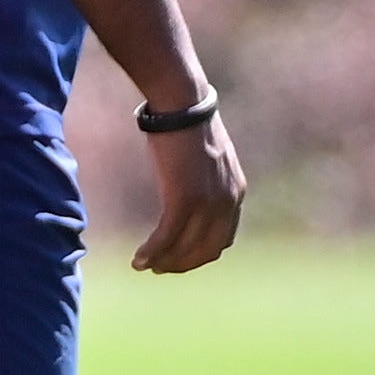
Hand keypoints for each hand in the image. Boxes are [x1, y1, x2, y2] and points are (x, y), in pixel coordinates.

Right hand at [133, 113, 245, 273]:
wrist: (182, 105)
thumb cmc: (186, 124)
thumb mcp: (204, 157)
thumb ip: (203, 178)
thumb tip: (185, 184)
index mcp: (235, 193)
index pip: (221, 239)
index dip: (198, 254)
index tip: (177, 257)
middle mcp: (227, 202)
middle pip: (206, 250)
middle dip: (181, 264)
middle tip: (159, 269)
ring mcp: (207, 202)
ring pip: (185, 247)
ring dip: (164, 261)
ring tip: (145, 266)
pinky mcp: (184, 198)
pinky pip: (167, 236)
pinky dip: (153, 251)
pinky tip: (139, 259)